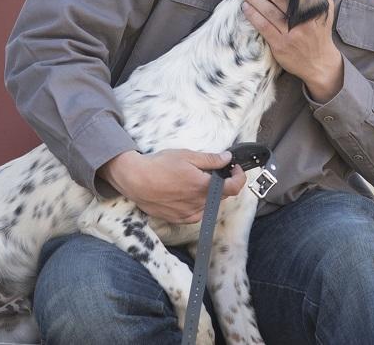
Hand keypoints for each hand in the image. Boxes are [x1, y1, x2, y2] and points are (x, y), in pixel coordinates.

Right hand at [98, 149, 245, 223]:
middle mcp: (198, 203)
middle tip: (215, 171)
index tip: (236, 169)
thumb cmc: (158, 165)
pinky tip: (189, 194)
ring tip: (198, 181)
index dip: (239, 177)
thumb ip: (210, 159)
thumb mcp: (187, 155)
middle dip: (223, 183)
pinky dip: (199, 204)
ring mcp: (188, 213)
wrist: (135, 180)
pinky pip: (197, 213)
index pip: (233, 188)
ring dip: (210, 194)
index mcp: (203, 187)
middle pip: (222, 196)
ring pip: (209, 205)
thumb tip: (227, 158)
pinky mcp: (178, 218)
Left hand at [240, 0, 343, 101]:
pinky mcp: (281, 45)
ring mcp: (291, 33)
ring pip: (270, 12)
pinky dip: (254, 16)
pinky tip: (245, 8)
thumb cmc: (320, 32)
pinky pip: (264, 28)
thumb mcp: (326, 8)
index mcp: (313, 7)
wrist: (319, 63)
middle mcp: (302, 19)